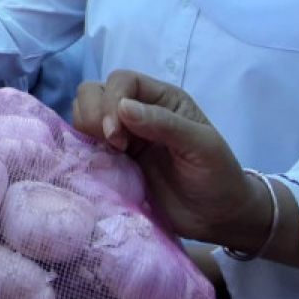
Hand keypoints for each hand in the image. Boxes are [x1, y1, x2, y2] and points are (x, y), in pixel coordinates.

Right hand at [72, 70, 267, 247]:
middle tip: (113, 145)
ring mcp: (121, 136)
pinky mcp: (110, 160)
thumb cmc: (217, 177)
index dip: (111, 101)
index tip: (117, 136)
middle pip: (93, 92)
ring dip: (86, 131)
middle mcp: (137, 112)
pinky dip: (82, 150)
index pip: (122, 81)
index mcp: (161, 99)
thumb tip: (122, 107)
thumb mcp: (202, 146)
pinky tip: (100, 165)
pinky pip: (83, 144)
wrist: (216, 217)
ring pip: (82, 114)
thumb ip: (165, 124)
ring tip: (108, 155)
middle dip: (93, 115)